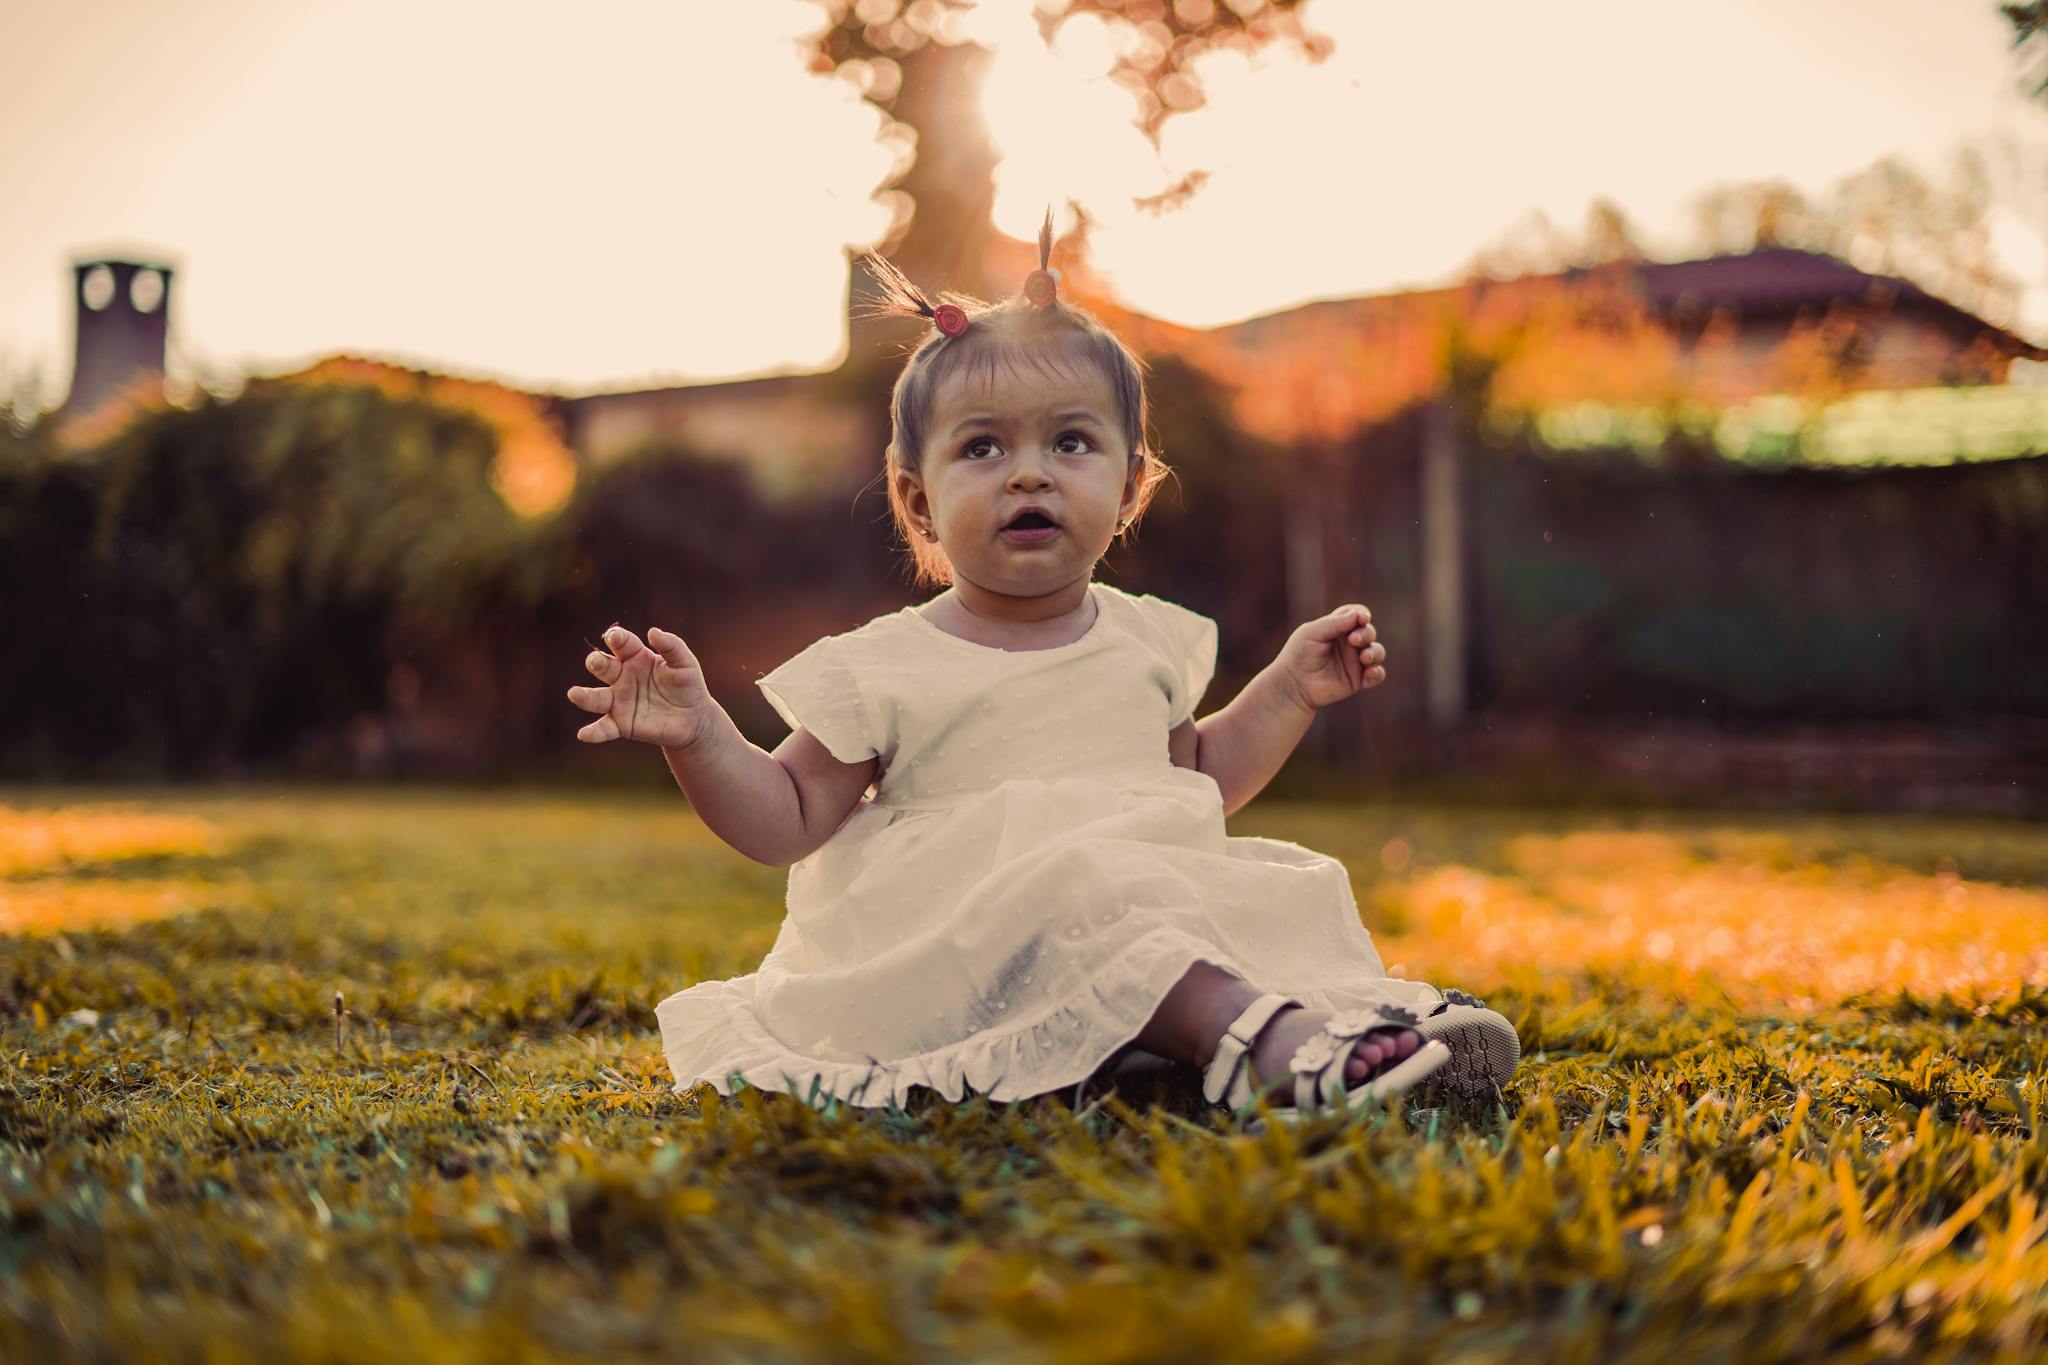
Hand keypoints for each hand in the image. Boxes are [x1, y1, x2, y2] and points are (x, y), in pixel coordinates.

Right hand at [566, 624, 717, 749]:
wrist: (694, 719)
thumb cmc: (688, 685)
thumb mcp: (685, 663)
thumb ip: (672, 646)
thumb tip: (653, 632)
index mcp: (636, 657)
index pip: (622, 644)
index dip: (616, 638)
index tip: (614, 637)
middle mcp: (622, 677)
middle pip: (603, 667)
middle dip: (596, 662)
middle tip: (596, 662)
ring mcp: (619, 701)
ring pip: (597, 697)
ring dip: (584, 696)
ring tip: (574, 694)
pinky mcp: (622, 724)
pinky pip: (604, 728)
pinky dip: (594, 732)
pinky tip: (584, 734)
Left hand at [1273, 603, 1386, 711]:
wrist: (1293, 684)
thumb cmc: (1298, 654)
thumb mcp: (1312, 633)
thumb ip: (1334, 623)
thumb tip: (1360, 615)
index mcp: (1338, 627)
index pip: (1357, 615)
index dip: (1362, 615)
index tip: (1362, 618)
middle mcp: (1349, 643)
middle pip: (1369, 632)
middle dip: (1366, 634)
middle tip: (1354, 640)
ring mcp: (1355, 661)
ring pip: (1377, 652)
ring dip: (1375, 652)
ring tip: (1365, 657)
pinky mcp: (1358, 680)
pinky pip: (1376, 675)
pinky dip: (1377, 673)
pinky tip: (1371, 672)